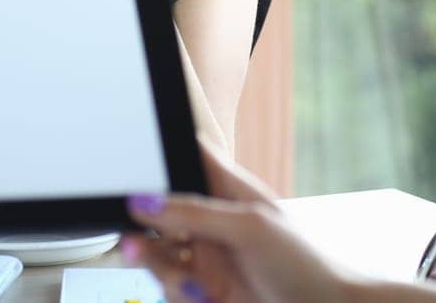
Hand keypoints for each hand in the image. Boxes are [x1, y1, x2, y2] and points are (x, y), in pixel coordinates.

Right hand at [122, 140, 355, 302]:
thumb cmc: (304, 264)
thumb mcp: (249, 228)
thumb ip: (195, 212)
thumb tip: (143, 200)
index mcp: (225, 190)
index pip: (186, 153)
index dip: (158, 148)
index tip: (130, 156)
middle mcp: (209, 221)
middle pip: (156, 209)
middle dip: (140, 223)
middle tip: (132, 238)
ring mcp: (204, 257)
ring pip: (155, 252)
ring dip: (155, 264)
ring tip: (174, 276)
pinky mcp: (202, 291)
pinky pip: (168, 287)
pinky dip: (176, 292)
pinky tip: (201, 297)